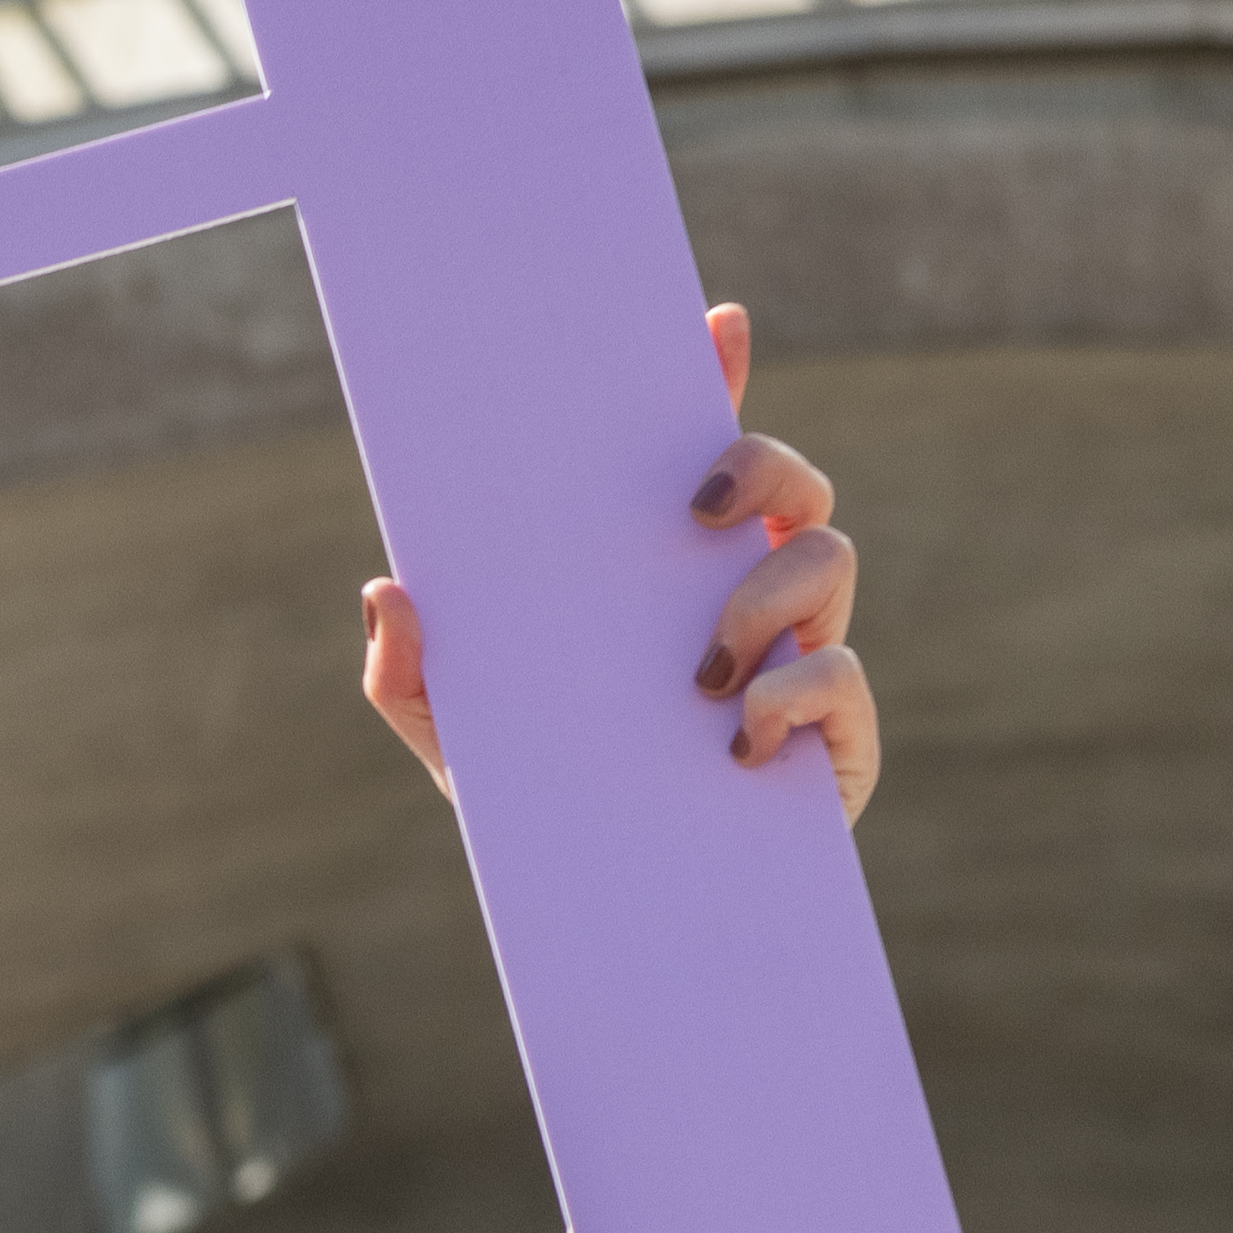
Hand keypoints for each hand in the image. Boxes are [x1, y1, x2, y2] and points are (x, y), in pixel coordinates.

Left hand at [358, 301, 877, 824]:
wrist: (608, 909)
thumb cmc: (539, 798)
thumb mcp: (455, 736)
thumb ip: (410, 673)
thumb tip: (390, 590)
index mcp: (661, 575)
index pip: (702, 459)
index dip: (717, 380)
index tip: (715, 322)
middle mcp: (743, 595)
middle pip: (793, 483)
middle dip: (765, 463)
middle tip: (699, 506)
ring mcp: (801, 655)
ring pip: (828, 558)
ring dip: (764, 597)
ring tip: (701, 674)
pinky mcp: (835, 734)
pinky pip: (842, 676)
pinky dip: (794, 696)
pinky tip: (736, 739)